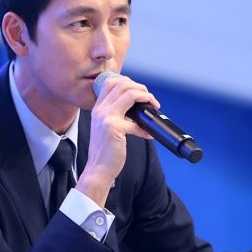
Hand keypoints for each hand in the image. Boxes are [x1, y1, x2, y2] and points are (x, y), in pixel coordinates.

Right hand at [75, 74, 157, 205]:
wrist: (98, 169)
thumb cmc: (105, 151)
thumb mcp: (108, 128)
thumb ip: (117, 116)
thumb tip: (137, 110)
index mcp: (98, 108)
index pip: (110, 82)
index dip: (128, 82)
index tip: (139, 91)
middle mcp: (100, 109)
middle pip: (122, 84)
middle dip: (141, 88)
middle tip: (150, 99)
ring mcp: (106, 117)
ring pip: (129, 93)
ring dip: (146, 97)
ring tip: (153, 106)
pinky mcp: (114, 128)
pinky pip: (136, 121)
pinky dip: (146, 127)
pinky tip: (149, 134)